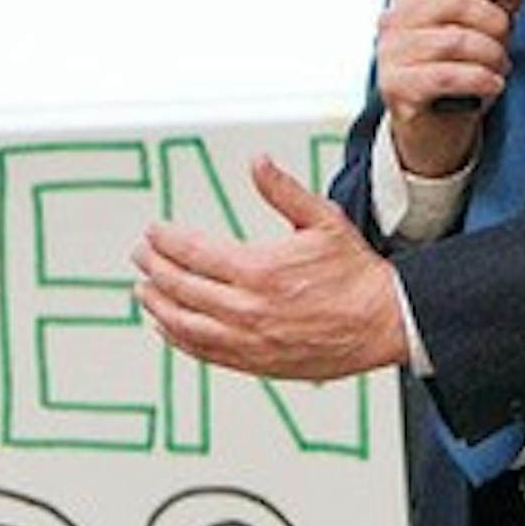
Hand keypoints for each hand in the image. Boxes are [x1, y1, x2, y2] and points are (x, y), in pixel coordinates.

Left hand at [131, 155, 405, 380]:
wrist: (384, 322)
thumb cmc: (356, 274)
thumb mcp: (322, 219)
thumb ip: (283, 190)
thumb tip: (257, 163)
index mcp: (259, 269)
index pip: (193, 253)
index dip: (165, 241)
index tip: (153, 231)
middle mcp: (248, 308)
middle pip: (181, 287)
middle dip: (154, 268)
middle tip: (140, 255)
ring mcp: (249, 340)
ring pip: (185, 325)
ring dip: (158, 306)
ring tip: (143, 291)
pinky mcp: (256, 362)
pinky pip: (204, 353)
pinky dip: (178, 339)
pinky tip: (167, 328)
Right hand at [377, 0, 524, 175]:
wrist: (435, 127)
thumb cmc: (457, 67)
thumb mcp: (485, 24)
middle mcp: (394, 17)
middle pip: (456, 1)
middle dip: (496, 24)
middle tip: (505, 43)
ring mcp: (390, 52)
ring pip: (457, 40)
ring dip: (492, 56)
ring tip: (498, 67)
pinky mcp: (396, 86)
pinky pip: (448, 74)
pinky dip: (481, 79)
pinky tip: (492, 84)